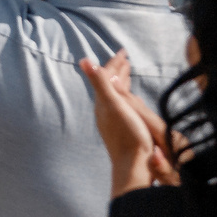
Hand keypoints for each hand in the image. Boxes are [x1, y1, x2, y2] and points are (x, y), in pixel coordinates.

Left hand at [78, 52, 176, 196]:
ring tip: (126, 71)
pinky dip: (124, 93)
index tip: (123, 51)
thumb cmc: (128, 135)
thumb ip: (100, 83)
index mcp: (103, 101)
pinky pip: (120, 103)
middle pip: (109, 83)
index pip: (107, 76)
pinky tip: (127, 98)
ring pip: (115, 93)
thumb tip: (83, 61)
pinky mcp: (119, 127)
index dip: (115, 62)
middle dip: (117, 69)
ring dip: (120, 80)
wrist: (133, 165)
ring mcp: (111, 119)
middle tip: (125, 57)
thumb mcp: (114, 105)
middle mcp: (104, 109)